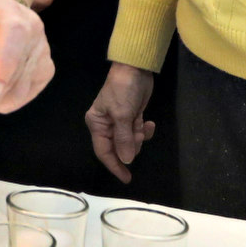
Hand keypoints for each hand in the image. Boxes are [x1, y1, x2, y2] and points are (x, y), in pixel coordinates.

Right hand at [85, 62, 155, 181]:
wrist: (135, 68)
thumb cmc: (123, 90)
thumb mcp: (122, 116)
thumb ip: (124, 140)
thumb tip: (126, 160)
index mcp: (97, 124)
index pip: (103, 151)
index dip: (114, 165)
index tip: (127, 178)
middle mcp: (106, 125)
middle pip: (117, 148)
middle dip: (130, 146)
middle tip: (137, 136)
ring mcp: (120, 121)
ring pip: (130, 142)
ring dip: (138, 138)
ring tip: (142, 126)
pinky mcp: (132, 117)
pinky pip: (137, 132)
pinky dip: (144, 131)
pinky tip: (149, 123)